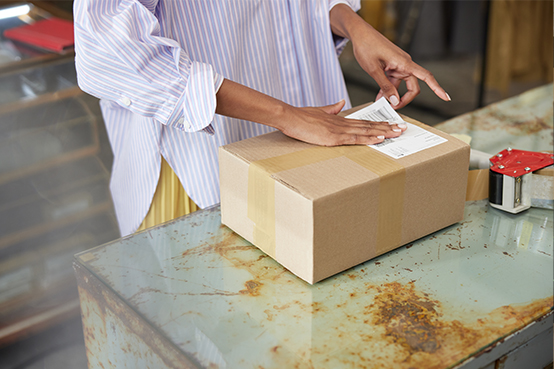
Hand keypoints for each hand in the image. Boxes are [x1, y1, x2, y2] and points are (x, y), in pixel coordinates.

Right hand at [216, 79, 405, 146]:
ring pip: (366, 131)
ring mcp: (338, 130)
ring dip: (383, 132)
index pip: (363, 121)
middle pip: (369, 125)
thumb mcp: (318, 111)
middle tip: (403, 128)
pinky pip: (354, 138)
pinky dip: (369, 138)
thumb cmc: (300, 116)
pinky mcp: (333, 138)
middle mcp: (342, 124)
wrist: (289, 116)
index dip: (379, 122)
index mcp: (339, 119)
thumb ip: (330, 108)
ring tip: (397, 132)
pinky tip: (380, 138)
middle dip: (387, 127)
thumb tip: (339, 104)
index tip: (392, 123)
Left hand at [330, 5, 449, 108]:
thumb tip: (394, 100)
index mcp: (404, 63)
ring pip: (401, 85)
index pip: (426, 76)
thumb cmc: (367, 47)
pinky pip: (394, 80)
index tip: (446, 97)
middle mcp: (405, 64)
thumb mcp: (373, 69)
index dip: (437, 88)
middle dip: (404, 99)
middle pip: (412, 86)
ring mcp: (399, 65)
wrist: (360, 34)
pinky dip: (388, 88)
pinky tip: (380, 95)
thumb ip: (385, 86)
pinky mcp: (392, 65)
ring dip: (393, 95)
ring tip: (381, 102)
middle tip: (392, 108)